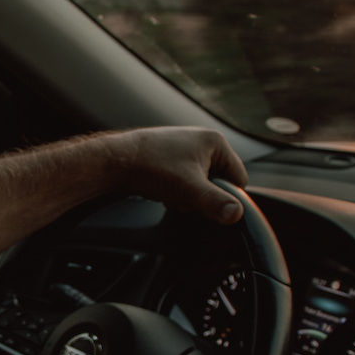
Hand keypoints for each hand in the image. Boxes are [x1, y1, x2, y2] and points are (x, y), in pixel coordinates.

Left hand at [97, 127, 248, 223]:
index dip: (225, 197)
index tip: (206, 205)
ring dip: (187, 195)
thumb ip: (214, 202)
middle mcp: (203, 140)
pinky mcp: (172, 156)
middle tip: (183, 197)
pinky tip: (163, 189)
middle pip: (218, 182)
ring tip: (170, 192)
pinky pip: (185, 180)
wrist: (115, 160)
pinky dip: (176, 189)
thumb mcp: (188, 188)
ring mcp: (186, 147)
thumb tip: (236, 213)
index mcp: (215, 142)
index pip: (238, 179)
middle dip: (202, 196)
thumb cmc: (151, 166)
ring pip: (200, 183)